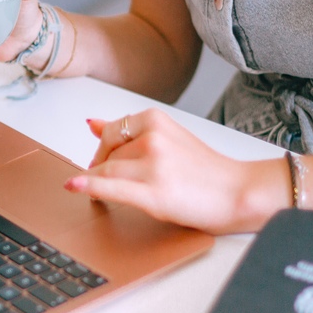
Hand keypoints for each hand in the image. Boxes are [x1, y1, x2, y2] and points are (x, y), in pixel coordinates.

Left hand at [63, 109, 256, 233]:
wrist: (238, 193)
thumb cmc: (206, 169)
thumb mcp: (169, 136)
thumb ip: (130, 130)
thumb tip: (91, 123)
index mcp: (156, 119)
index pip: (110, 132)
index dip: (102, 151)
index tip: (101, 162)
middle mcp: (153, 138)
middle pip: (108, 153)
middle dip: (104, 169)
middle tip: (109, 183)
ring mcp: (153, 165)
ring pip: (107, 170)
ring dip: (99, 183)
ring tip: (103, 193)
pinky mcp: (153, 192)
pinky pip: (111, 186)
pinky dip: (88, 186)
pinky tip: (74, 186)